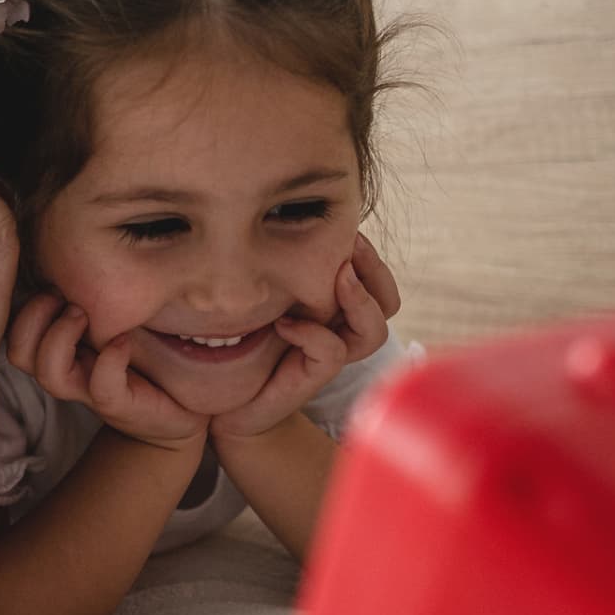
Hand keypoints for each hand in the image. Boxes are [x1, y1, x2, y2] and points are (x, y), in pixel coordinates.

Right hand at [6, 293, 207, 450]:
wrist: (182, 409)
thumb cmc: (151, 358)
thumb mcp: (123, 317)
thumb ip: (102, 295)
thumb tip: (85, 248)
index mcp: (64, 350)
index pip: (16, 333)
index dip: (24, 307)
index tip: (57, 285)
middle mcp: (71, 371)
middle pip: (19, 354)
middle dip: (32, 319)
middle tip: (67, 299)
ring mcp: (91, 391)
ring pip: (49, 375)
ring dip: (60, 337)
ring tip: (86, 316)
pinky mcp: (120, 406)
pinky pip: (102, 388)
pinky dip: (110, 360)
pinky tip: (125, 341)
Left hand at [210, 232, 395, 441]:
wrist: (225, 397)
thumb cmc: (243, 338)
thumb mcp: (264, 290)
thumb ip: (285, 264)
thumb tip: (289, 217)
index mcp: (337, 308)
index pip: (380, 283)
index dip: (371, 258)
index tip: (348, 229)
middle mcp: (341, 331)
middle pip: (389, 303)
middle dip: (373, 269)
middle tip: (350, 243)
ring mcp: (330, 354)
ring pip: (374, 330)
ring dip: (358, 299)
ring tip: (337, 275)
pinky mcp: (312, 376)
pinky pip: (332, 350)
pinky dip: (312, 333)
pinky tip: (283, 323)